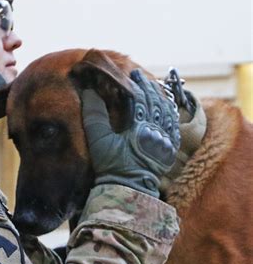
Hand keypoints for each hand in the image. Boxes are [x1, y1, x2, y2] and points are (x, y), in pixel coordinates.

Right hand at [79, 69, 179, 196]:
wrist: (129, 190)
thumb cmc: (112, 166)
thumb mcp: (98, 141)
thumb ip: (94, 115)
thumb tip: (89, 92)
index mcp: (140, 128)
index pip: (141, 99)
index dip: (136, 85)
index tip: (131, 73)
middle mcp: (157, 132)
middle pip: (155, 103)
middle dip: (148, 87)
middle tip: (141, 76)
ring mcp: (166, 141)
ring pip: (168, 112)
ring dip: (161, 98)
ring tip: (154, 87)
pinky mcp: (171, 149)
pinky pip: (174, 126)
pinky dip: (170, 113)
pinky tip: (166, 107)